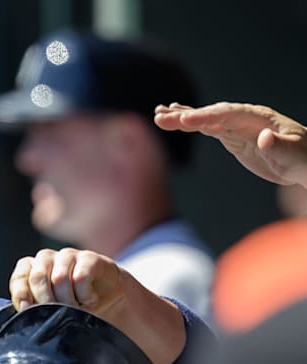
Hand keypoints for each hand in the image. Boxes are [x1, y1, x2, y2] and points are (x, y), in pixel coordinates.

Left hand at [9, 248, 183, 363]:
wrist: (111, 307)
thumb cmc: (75, 311)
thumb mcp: (51, 313)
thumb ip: (34, 309)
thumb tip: (21, 314)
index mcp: (34, 270)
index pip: (21, 274)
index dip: (21, 291)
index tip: (26, 309)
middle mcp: (50, 259)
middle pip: (38, 275)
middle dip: (46, 300)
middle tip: (58, 313)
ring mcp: (70, 256)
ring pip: (59, 276)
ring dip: (67, 299)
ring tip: (76, 309)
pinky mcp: (91, 259)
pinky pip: (81, 275)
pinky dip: (84, 293)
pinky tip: (90, 300)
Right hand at [154, 101, 306, 188]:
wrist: (305, 163)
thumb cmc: (303, 158)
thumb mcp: (294, 155)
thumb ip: (279, 146)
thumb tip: (265, 137)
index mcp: (259, 118)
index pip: (228, 114)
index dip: (206, 116)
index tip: (185, 119)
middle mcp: (244, 119)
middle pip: (211, 114)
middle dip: (187, 115)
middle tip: (162, 117)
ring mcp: (236, 128)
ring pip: (205, 120)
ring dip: (181, 118)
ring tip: (158, 116)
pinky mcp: (231, 138)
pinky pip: (206, 129)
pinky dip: (189, 125)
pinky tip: (173, 120)